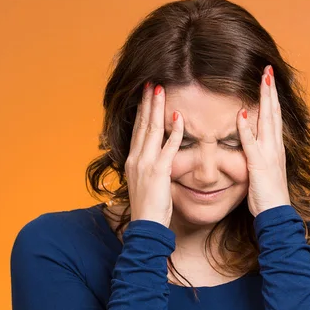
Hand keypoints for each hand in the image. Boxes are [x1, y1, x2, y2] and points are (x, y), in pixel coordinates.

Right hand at [125, 82, 183, 227]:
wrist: (145, 226)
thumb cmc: (148, 208)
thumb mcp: (144, 184)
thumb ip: (148, 169)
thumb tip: (155, 161)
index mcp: (132, 161)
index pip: (136, 130)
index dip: (140, 111)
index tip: (145, 96)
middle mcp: (135, 159)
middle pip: (141, 125)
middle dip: (146, 103)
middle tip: (151, 83)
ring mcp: (145, 164)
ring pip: (151, 130)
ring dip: (156, 108)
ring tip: (160, 89)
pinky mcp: (158, 171)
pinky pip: (168, 147)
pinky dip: (174, 131)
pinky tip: (178, 117)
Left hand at [236, 65, 290, 217]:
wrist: (276, 213)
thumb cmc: (267, 194)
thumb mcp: (263, 170)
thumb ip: (257, 154)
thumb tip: (249, 142)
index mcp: (274, 147)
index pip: (273, 117)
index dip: (271, 98)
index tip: (268, 79)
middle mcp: (274, 147)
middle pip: (273, 113)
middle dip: (270, 90)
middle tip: (267, 70)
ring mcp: (268, 155)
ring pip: (267, 122)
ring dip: (265, 100)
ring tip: (263, 80)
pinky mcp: (259, 165)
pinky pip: (251, 144)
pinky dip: (246, 128)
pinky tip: (241, 114)